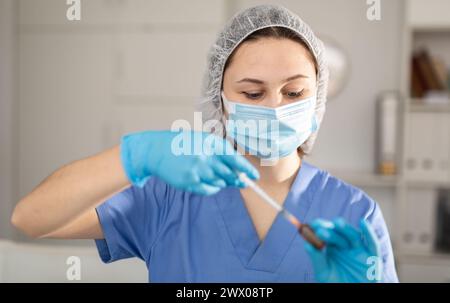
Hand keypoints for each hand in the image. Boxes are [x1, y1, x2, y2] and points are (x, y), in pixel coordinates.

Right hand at [120, 130, 258, 194]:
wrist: (156, 151)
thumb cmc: (181, 145)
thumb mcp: (202, 141)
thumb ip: (219, 154)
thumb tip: (237, 170)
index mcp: (210, 143)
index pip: (234, 159)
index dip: (246, 169)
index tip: (254, 176)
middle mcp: (205, 156)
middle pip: (229, 173)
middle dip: (237, 179)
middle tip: (241, 182)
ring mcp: (197, 170)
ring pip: (220, 182)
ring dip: (222, 182)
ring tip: (213, 176)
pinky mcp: (189, 181)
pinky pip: (208, 190)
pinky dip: (212, 189)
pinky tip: (208, 183)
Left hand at [305, 218, 382, 282]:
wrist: (352, 294)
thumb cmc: (337, 283)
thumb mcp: (324, 272)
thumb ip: (317, 259)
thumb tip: (306, 244)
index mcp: (333, 246)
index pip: (326, 232)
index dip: (319, 227)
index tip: (311, 224)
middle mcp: (346, 245)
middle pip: (338, 232)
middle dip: (329, 229)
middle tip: (319, 228)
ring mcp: (359, 249)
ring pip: (353, 235)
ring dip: (345, 228)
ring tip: (337, 223)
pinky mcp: (373, 255)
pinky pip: (372, 243)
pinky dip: (369, 232)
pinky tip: (363, 222)